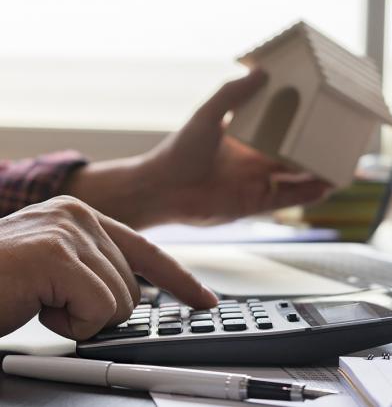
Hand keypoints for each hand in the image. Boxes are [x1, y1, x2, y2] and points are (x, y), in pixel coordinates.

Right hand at [0, 196, 216, 339]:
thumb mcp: (53, 272)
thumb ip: (94, 271)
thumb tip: (138, 295)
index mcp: (81, 218)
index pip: (147, 251)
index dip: (180, 280)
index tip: (206, 300)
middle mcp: (78, 216)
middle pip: (134, 289)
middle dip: (97, 313)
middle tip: (50, 303)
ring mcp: (66, 232)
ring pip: (120, 304)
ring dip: (78, 320)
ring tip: (36, 302)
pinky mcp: (54, 256)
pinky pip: (99, 312)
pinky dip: (69, 326)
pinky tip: (34, 307)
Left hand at [66, 70, 330, 227]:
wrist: (162, 189)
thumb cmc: (180, 150)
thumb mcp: (207, 114)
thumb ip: (232, 94)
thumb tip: (262, 71)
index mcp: (245, 139)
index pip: (280, 130)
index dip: (299, 124)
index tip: (319, 114)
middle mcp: (254, 161)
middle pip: (293, 155)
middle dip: (315, 150)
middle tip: (338, 142)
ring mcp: (255, 183)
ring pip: (296, 179)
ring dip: (317, 174)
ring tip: (341, 167)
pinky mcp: (254, 204)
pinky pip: (287, 198)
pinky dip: (307, 194)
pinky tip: (326, 187)